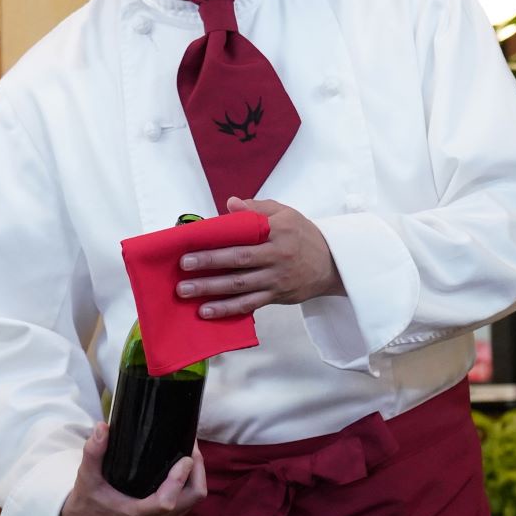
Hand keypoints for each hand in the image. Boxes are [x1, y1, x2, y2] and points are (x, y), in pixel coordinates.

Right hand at [58, 428, 206, 515]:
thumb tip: (102, 427)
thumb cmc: (88, 503)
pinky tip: (182, 466)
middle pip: (193, 497)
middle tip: (190, 446)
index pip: (166, 501)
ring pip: (194, 499)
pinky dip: (191, 482)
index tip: (183, 457)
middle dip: (197, 470)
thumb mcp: (86, 478)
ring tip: (189, 451)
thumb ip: (93, 453)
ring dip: (196, 475)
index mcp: (136, 513)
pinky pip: (189, 501)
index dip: (178, 480)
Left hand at [175, 199, 342, 318]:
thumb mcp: (286, 214)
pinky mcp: (276, 296)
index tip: (195, 239)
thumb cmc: (304, 236)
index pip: (245, 233)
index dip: (220, 237)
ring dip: (211, 289)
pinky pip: (248, 305)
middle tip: (184, 266)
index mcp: (279, 231)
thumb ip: (258, 209)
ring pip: (240, 285)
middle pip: (239, 260)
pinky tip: (207, 311)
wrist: (332, 265)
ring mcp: (276, 279)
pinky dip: (227, 309)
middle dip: (209, 263)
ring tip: (186, 291)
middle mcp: (277, 256)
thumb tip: (230, 203)